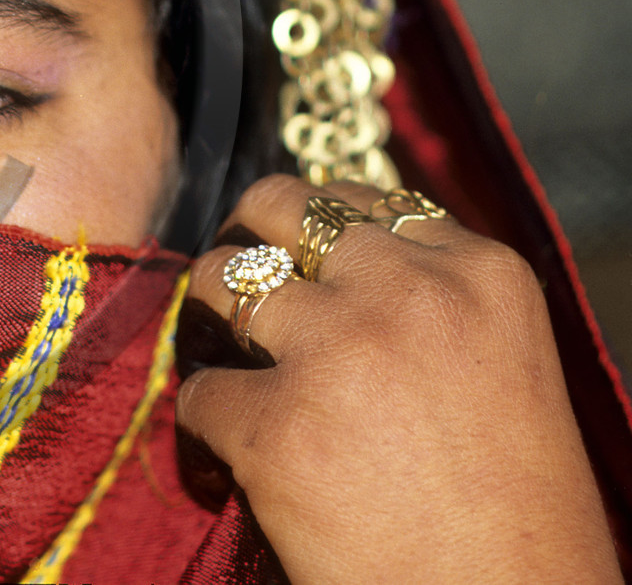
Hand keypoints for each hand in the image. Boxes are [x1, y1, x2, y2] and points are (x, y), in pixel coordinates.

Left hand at [176, 175, 620, 583]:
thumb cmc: (514, 511)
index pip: (360, 201)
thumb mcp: (500, 365)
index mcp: (479, 273)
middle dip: (244, 236)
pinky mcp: (274, 425)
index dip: (313, 229)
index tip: (295, 259)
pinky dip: (199, 428)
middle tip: (230, 281)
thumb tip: (326, 263)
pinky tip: (224, 460)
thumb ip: (427, 302)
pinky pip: (196, 394)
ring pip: (218, 282)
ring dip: (206, 320)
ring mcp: (335, 352)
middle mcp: (406, 292)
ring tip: (219, 360)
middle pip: (279, 208)